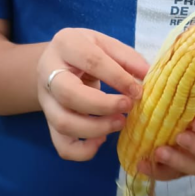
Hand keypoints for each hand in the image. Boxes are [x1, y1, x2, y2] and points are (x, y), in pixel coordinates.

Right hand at [38, 28, 147, 161]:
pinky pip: (61, 145)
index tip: (138, 90)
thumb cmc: (86, 51)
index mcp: (65, 44)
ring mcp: (46, 100)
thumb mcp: (105, 44)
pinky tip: (101, 141)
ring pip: (63, 122)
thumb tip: (147, 76)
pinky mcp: (49, 123)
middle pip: (68, 94)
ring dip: (96, 129)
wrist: (56, 62)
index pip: (90, 61)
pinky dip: (83, 151)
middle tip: (128, 107)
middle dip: (103, 105)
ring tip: (120, 123)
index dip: (117, 77)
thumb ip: (127, 58)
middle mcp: (48, 73)